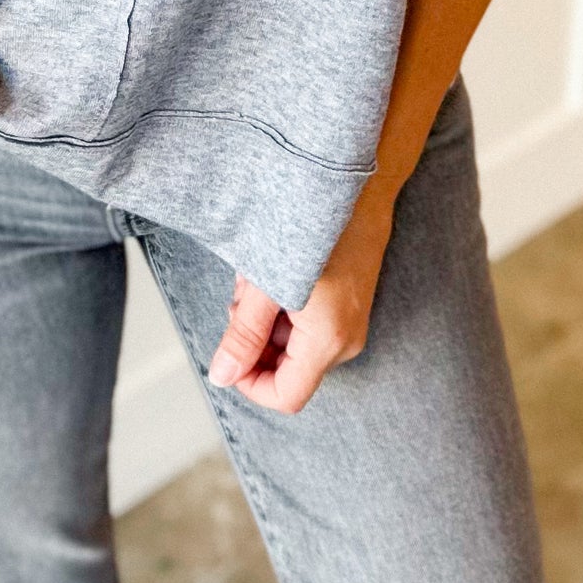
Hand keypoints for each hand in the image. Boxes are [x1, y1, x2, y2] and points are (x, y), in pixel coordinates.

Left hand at [205, 187, 394, 417]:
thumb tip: (222, 376)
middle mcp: (345, 341)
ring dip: (265, 320)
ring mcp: (350, 325)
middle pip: (287, 371)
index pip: (285, 396)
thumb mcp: (266, 283)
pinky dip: (282, 308)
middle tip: (241, 298)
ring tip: (257, 278)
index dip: (249, 384)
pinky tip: (273, 275)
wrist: (360, 187)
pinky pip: (307, 326)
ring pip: (293, 345)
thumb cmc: (316, 228)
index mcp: (328, 341)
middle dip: (254, 342)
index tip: (228, 356)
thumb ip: (242, 335)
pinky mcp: (348, 309)